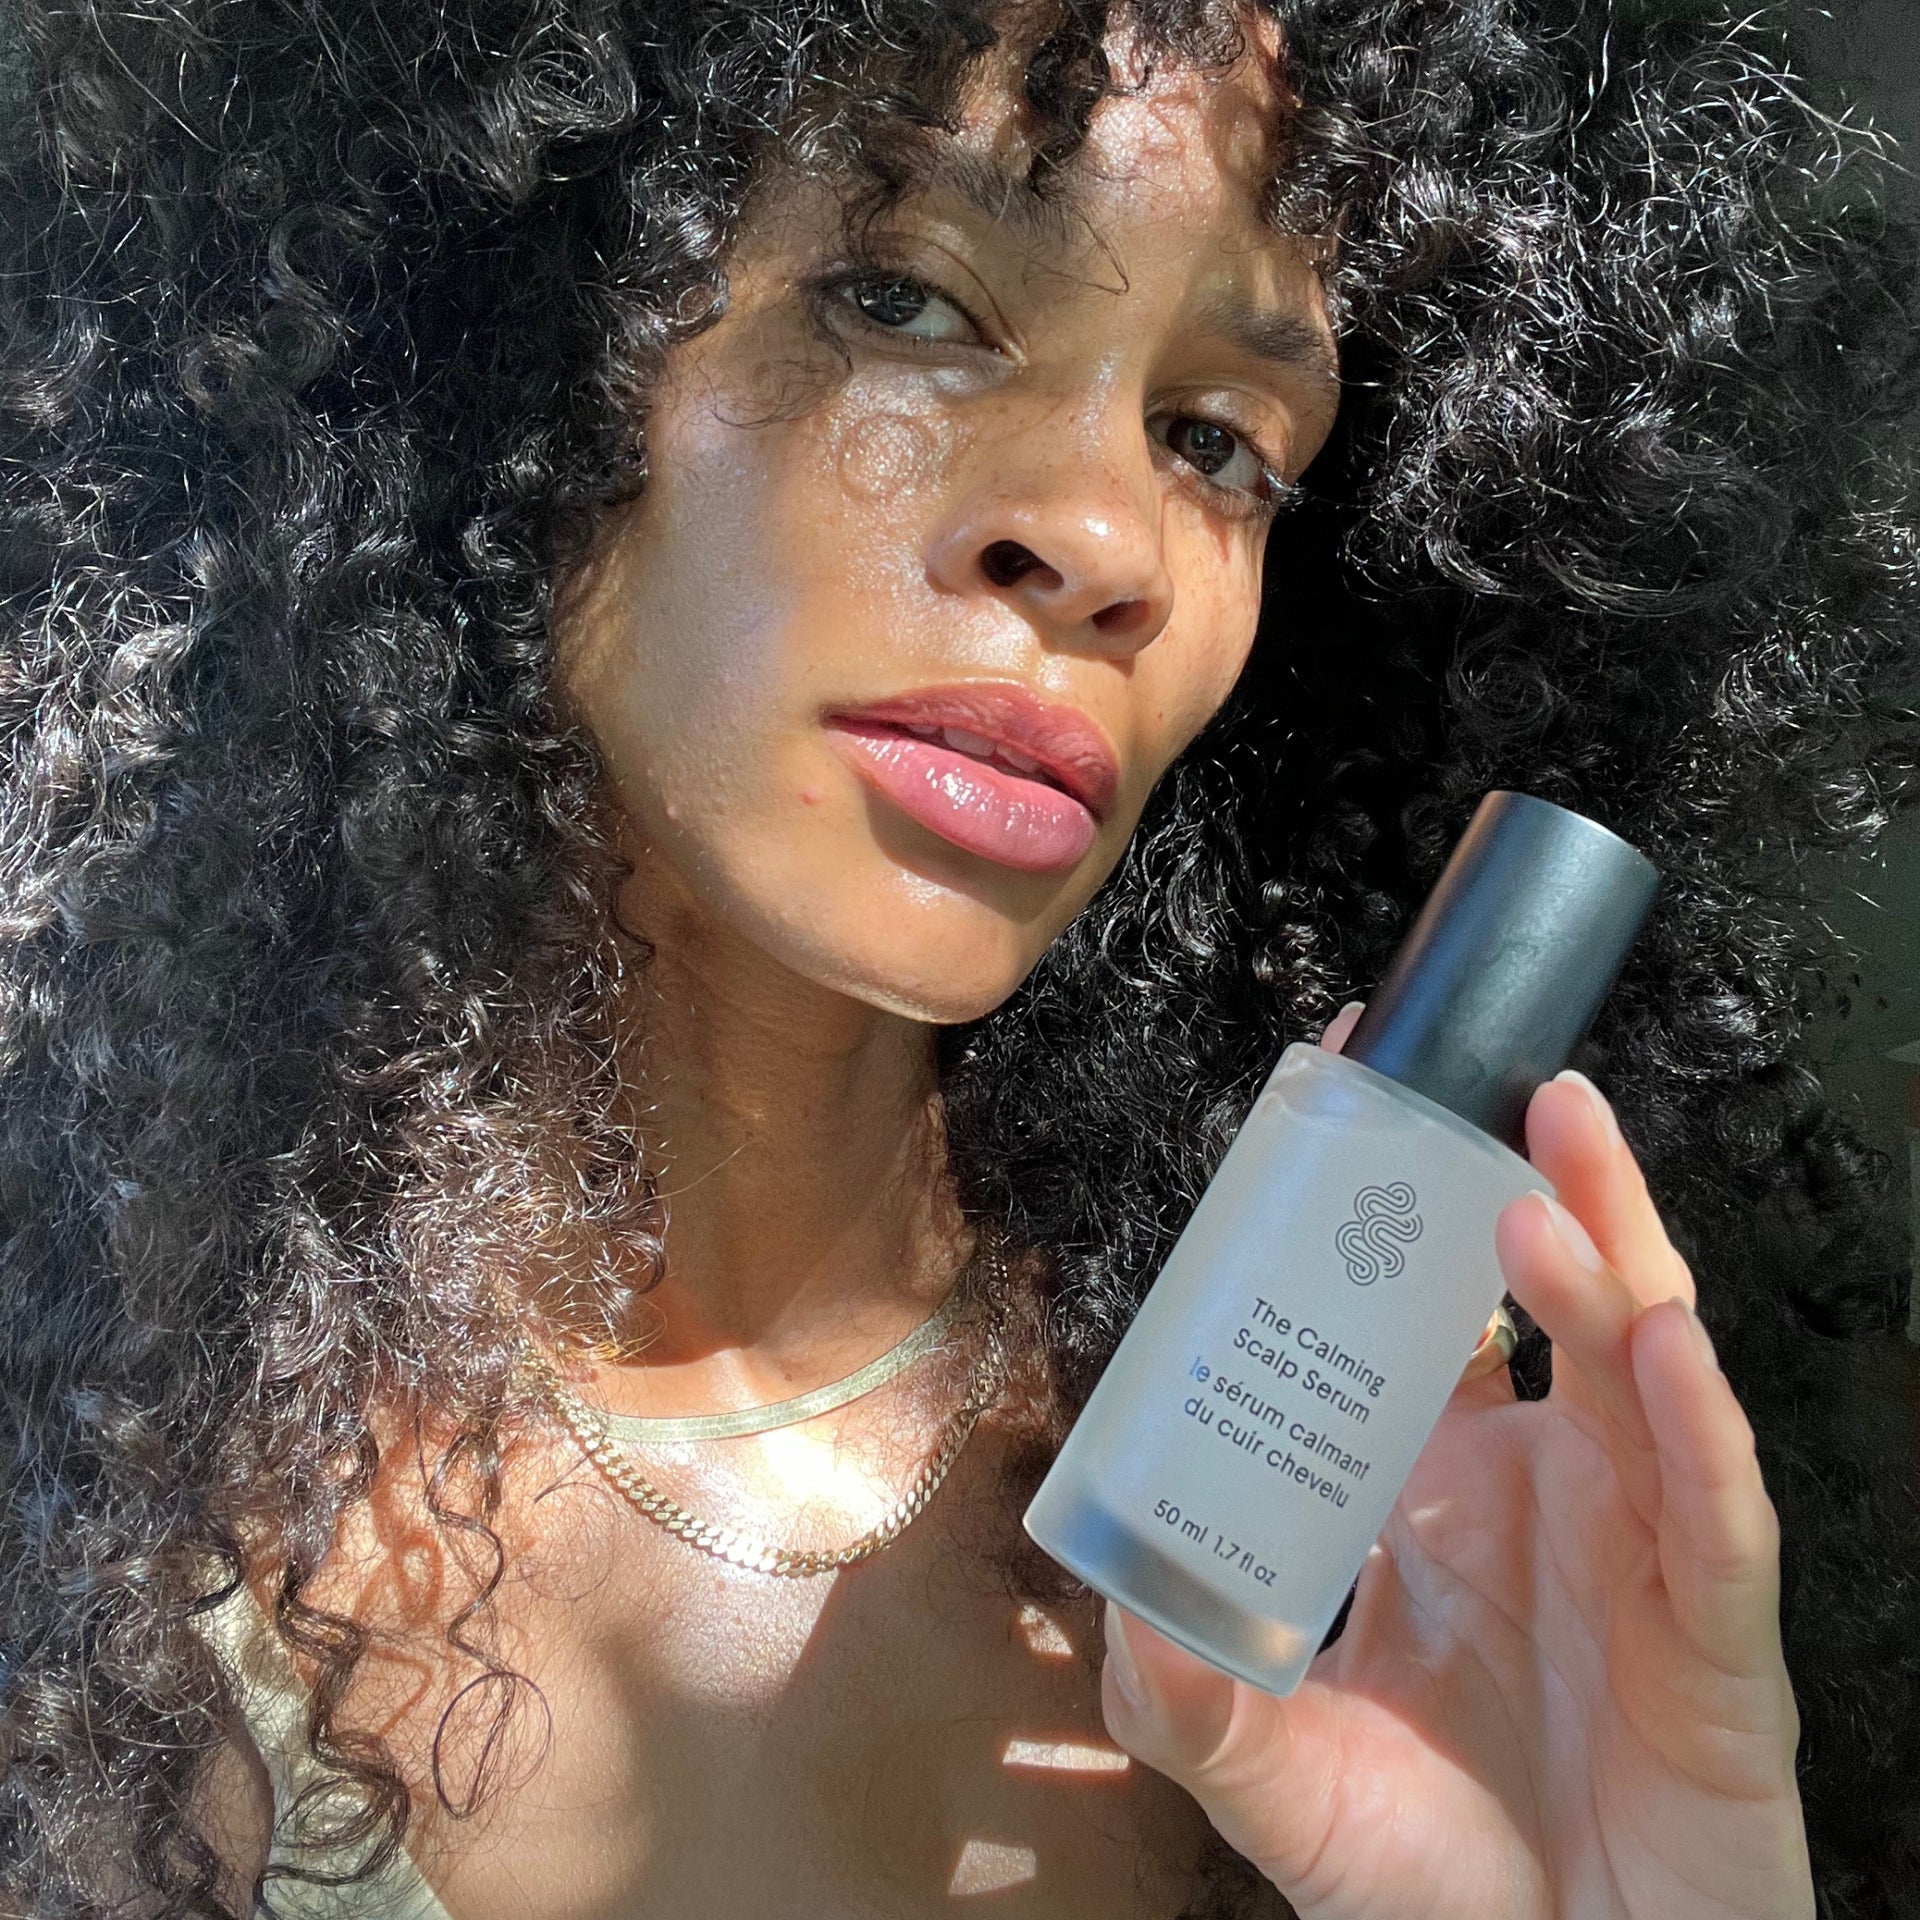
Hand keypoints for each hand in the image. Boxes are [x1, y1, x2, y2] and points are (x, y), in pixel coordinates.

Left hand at [1097, 1005, 1812, 1919]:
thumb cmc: (1426, 1873)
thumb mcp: (1270, 1770)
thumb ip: (1180, 1687)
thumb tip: (1111, 1578)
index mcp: (1436, 1482)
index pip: (1422, 1308)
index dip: (1398, 1204)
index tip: (1354, 1091)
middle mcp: (1542, 1484)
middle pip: (1554, 1298)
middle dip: (1535, 1183)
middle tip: (1500, 1079)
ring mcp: (1636, 1542)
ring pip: (1644, 1366)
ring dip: (1604, 1265)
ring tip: (1543, 1182)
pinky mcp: (1714, 1631)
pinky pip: (1716, 1508)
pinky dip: (1696, 1427)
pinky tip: (1664, 1350)